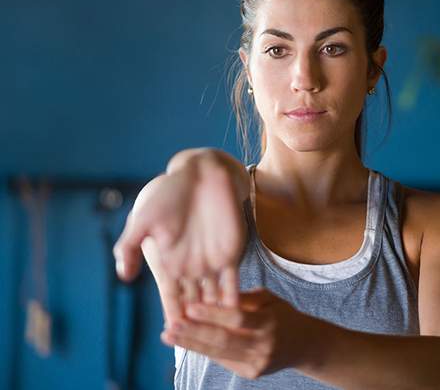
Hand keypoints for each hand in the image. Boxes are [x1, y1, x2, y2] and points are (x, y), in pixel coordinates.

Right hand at [113, 154, 248, 323]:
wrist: (201, 174)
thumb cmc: (168, 193)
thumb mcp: (143, 218)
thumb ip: (130, 246)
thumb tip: (123, 276)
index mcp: (168, 263)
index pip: (170, 297)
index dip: (173, 314)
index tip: (173, 333)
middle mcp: (190, 268)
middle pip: (193, 305)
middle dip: (196, 325)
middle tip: (197, 345)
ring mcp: (212, 262)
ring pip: (214, 299)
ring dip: (216, 318)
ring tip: (219, 338)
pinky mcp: (232, 252)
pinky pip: (234, 282)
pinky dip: (234, 300)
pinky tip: (238, 317)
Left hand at [160, 288, 326, 379]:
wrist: (304, 345)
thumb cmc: (282, 315)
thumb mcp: (269, 299)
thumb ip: (242, 298)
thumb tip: (211, 293)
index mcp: (270, 322)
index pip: (238, 318)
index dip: (214, 314)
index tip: (190, 307)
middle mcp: (264, 345)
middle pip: (224, 340)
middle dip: (194, 333)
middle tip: (170, 325)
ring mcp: (257, 362)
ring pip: (219, 353)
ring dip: (191, 344)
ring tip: (169, 335)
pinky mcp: (251, 373)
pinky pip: (223, 360)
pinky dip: (203, 350)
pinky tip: (185, 342)